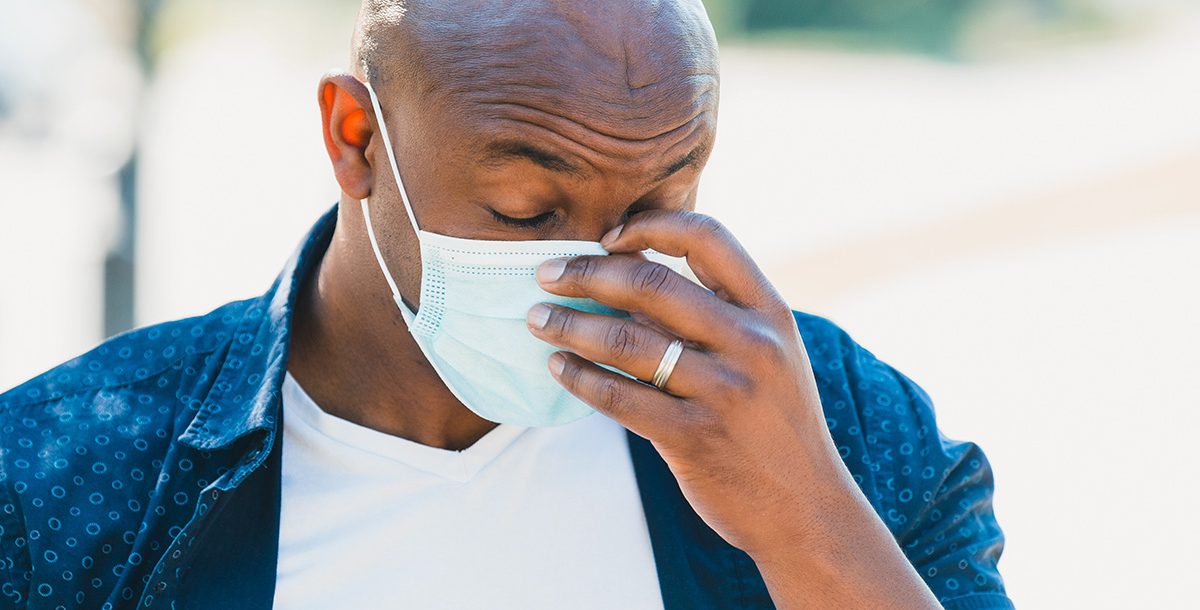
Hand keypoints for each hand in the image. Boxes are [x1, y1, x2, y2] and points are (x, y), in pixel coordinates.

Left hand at [528, 210, 942, 607]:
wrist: (807, 510)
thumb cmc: (775, 424)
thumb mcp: (771, 355)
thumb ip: (719, 313)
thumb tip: (631, 270)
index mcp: (769, 311)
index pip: (707, 238)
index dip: (650, 226)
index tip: (608, 237)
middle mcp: (751, 343)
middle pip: (650, 283)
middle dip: (586, 272)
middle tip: (545, 275)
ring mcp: (724, 391)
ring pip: (626, 339)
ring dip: (570, 324)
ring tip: (538, 319)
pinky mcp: (694, 438)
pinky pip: (619, 397)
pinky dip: (580, 377)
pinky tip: (559, 367)